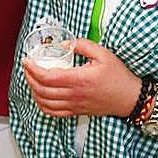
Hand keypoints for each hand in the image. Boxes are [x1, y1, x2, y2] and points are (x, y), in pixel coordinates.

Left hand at [22, 37, 141, 117]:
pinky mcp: (76, 111)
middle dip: (29, 77)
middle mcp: (74, 95)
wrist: (130, 98)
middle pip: (42, 90)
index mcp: (79, 80)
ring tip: (32, 78)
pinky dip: (42, 104)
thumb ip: (82, 45)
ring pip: (44, 102)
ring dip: (33, 90)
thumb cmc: (118, 77)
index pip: (47, 76)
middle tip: (27, 67)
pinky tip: (40, 95)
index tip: (27, 60)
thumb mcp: (103, 54)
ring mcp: (74, 105)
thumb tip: (64, 45)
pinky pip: (53, 112)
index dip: (33, 68)